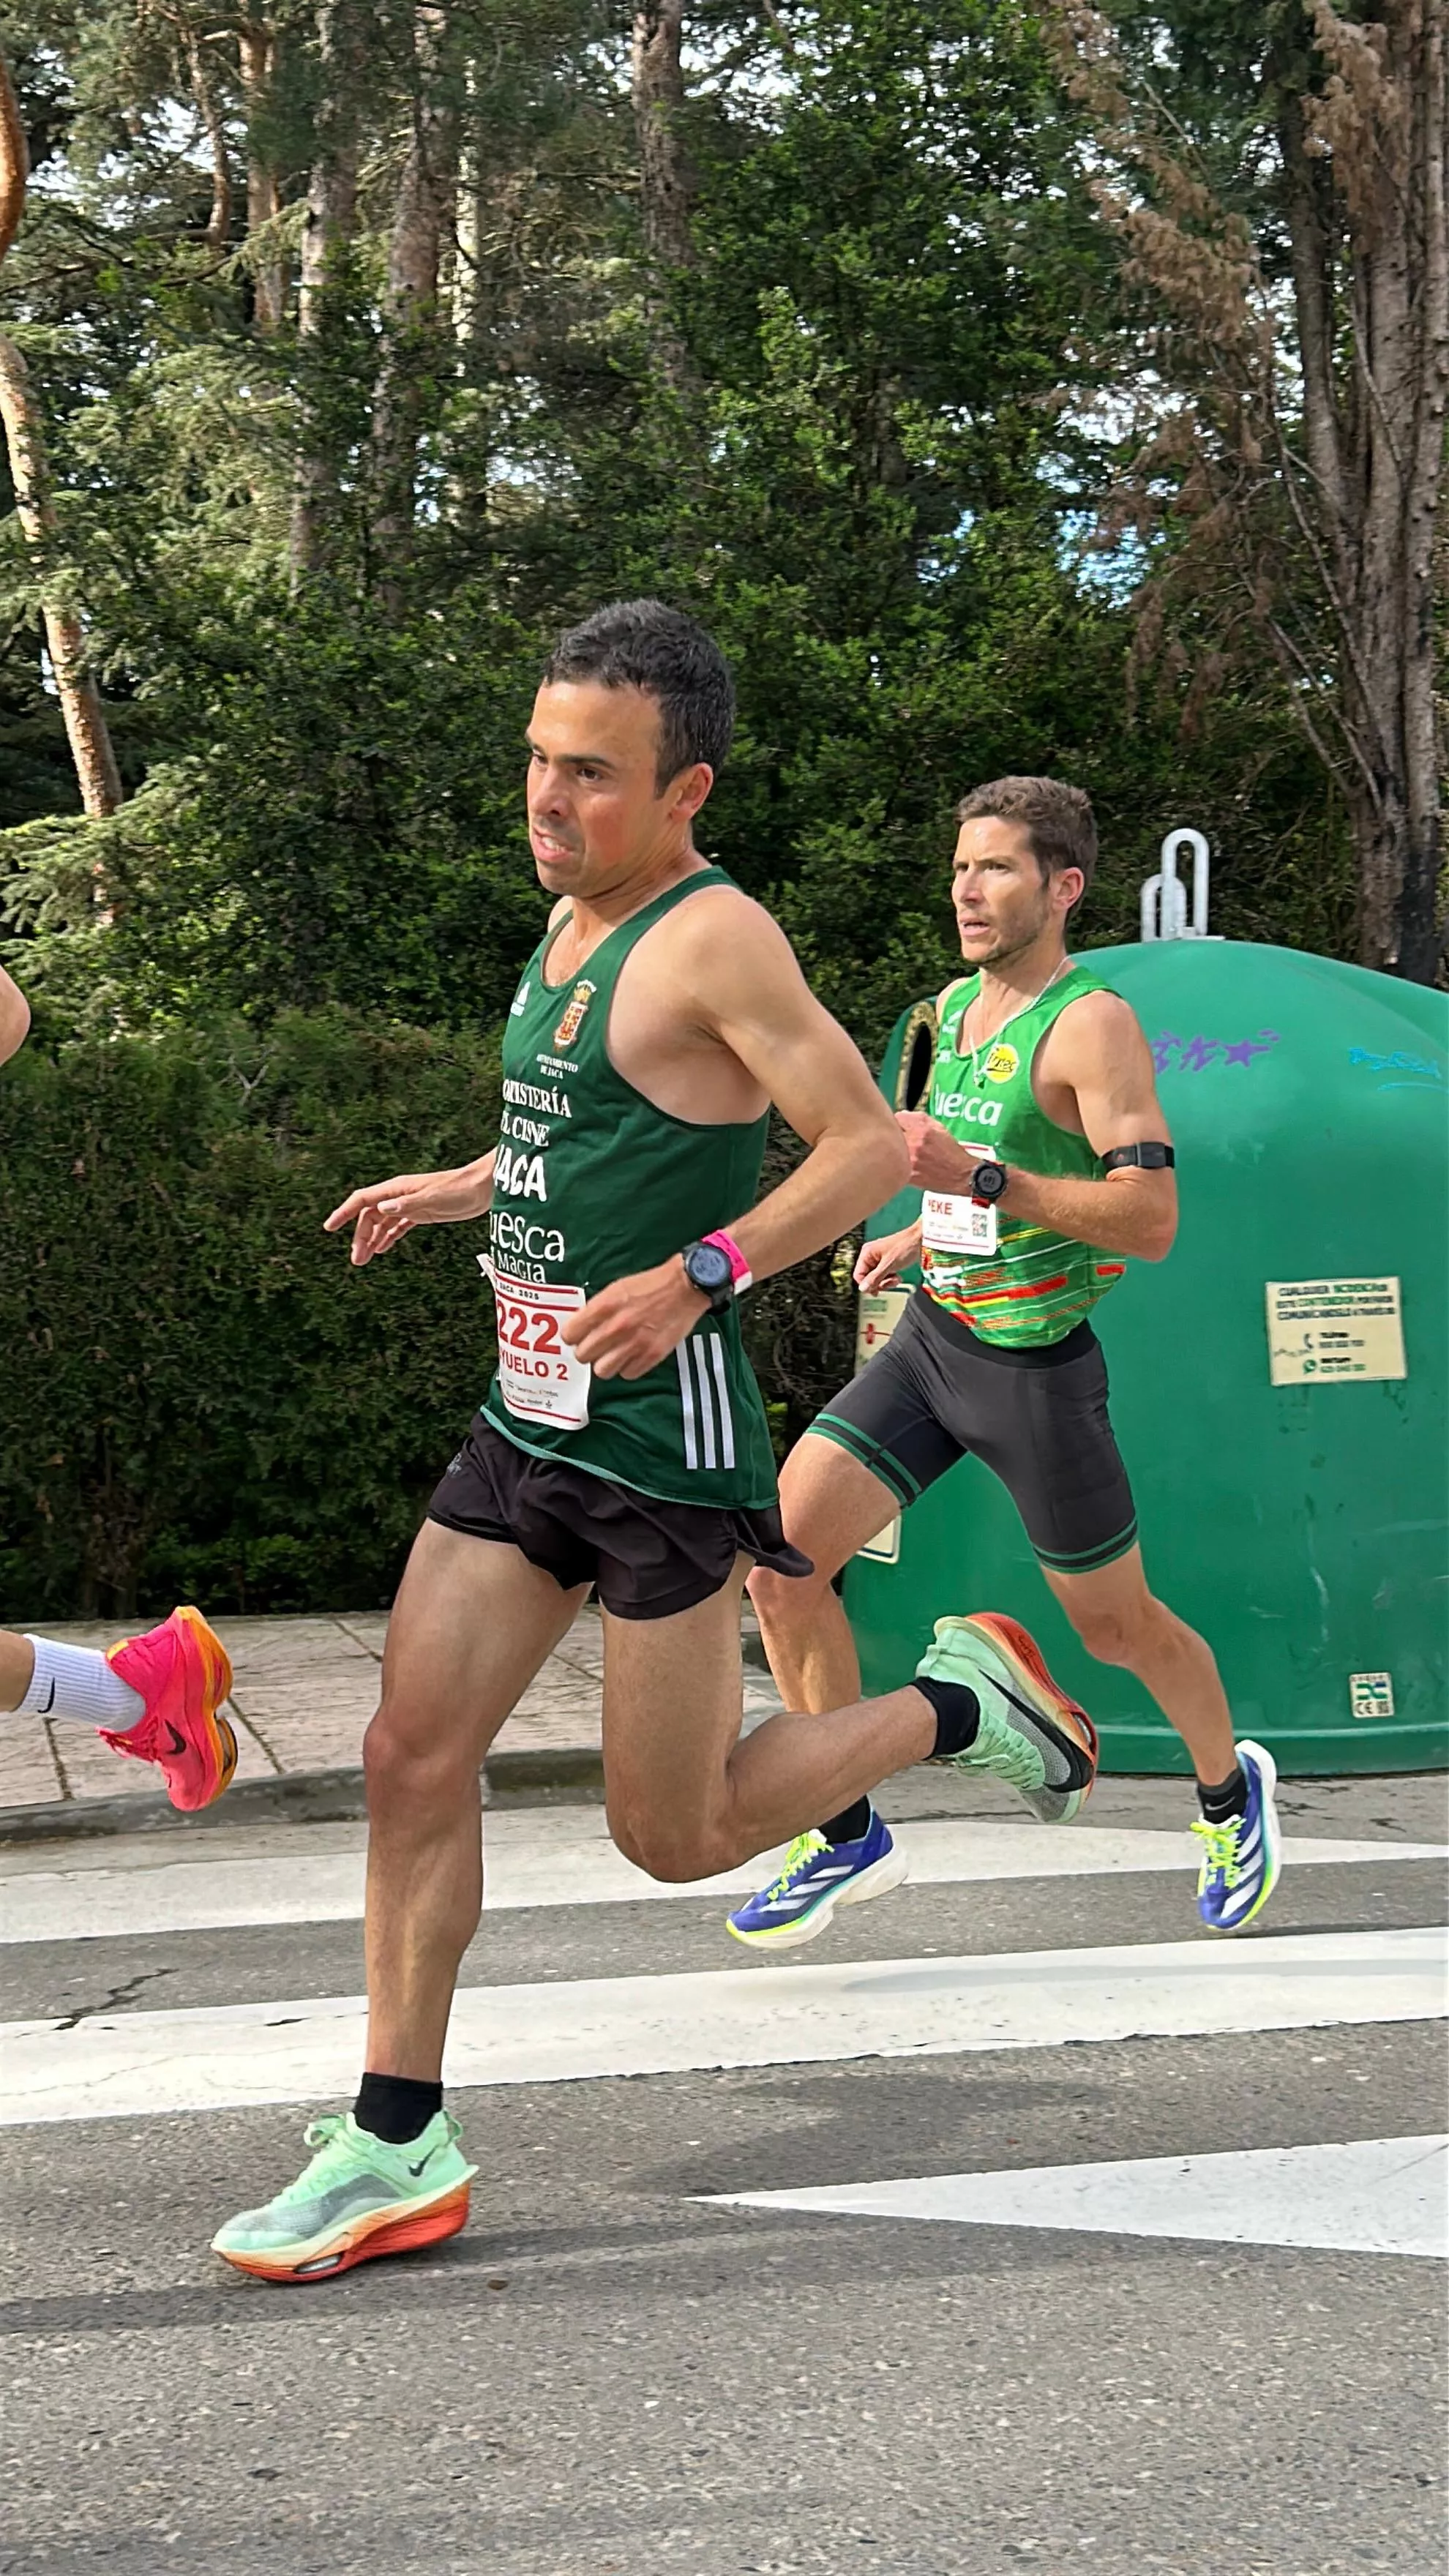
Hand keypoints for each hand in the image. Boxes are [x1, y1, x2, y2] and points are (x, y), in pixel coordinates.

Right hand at [324, 1162, 491, 1266]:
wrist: (483, 1187)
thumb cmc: (460, 1189)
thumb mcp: (433, 1198)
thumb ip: (408, 1204)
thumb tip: (383, 1208)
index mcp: (397, 1189)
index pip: (362, 1200)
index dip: (344, 1213)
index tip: (329, 1227)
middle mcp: (399, 1196)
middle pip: (370, 1217)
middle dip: (360, 1237)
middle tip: (357, 1260)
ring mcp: (410, 1205)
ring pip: (382, 1224)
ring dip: (371, 1241)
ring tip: (363, 1260)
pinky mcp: (421, 1213)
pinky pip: (397, 1227)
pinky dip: (387, 1238)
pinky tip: (381, 1249)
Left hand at [564, 1257, 708, 1378]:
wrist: (685, 1288)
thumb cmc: (651, 1285)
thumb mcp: (616, 1288)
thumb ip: (597, 1309)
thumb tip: (580, 1326)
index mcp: (604, 1306)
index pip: (570, 1334)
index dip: (573, 1336)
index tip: (578, 1336)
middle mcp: (616, 1327)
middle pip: (583, 1355)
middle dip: (589, 1351)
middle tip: (597, 1345)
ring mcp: (634, 1343)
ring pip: (602, 1370)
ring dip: (607, 1363)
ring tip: (615, 1353)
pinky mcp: (651, 1356)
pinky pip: (627, 1374)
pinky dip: (629, 1367)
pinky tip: (633, 1355)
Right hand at [854, 1225, 919, 1292]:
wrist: (921, 1239)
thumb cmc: (905, 1247)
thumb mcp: (889, 1265)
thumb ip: (875, 1278)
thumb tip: (862, 1289)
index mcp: (867, 1253)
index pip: (859, 1275)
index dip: (867, 1285)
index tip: (877, 1291)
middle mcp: (870, 1255)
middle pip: (868, 1278)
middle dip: (879, 1283)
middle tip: (891, 1283)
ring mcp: (879, 1259)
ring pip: (877, 1278)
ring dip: (886, 1282)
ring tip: (897, 1278)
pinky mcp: (887, 1262)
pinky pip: (884, 1275)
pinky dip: (891, 1278)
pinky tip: (898, 1276)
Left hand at [895, 1109, 975, 1192]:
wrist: (959, 1174)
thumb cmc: (950, 1150)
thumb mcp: (939, 1127)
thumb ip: (919, 1118)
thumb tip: (901, 1115)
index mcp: (922, 1130)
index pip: (898, 1118)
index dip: (900, 1121)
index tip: (903, 1126)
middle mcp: (914, 1144)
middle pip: (892, 1133)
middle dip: (896, 1134)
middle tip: (904, 1138)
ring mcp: (909, 1161)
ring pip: (892, 1149)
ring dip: (896, 1148)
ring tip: (906, 1151)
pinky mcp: (907, 1175)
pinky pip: (895, 1164)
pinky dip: (898, 1162)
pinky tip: (906, 1163)